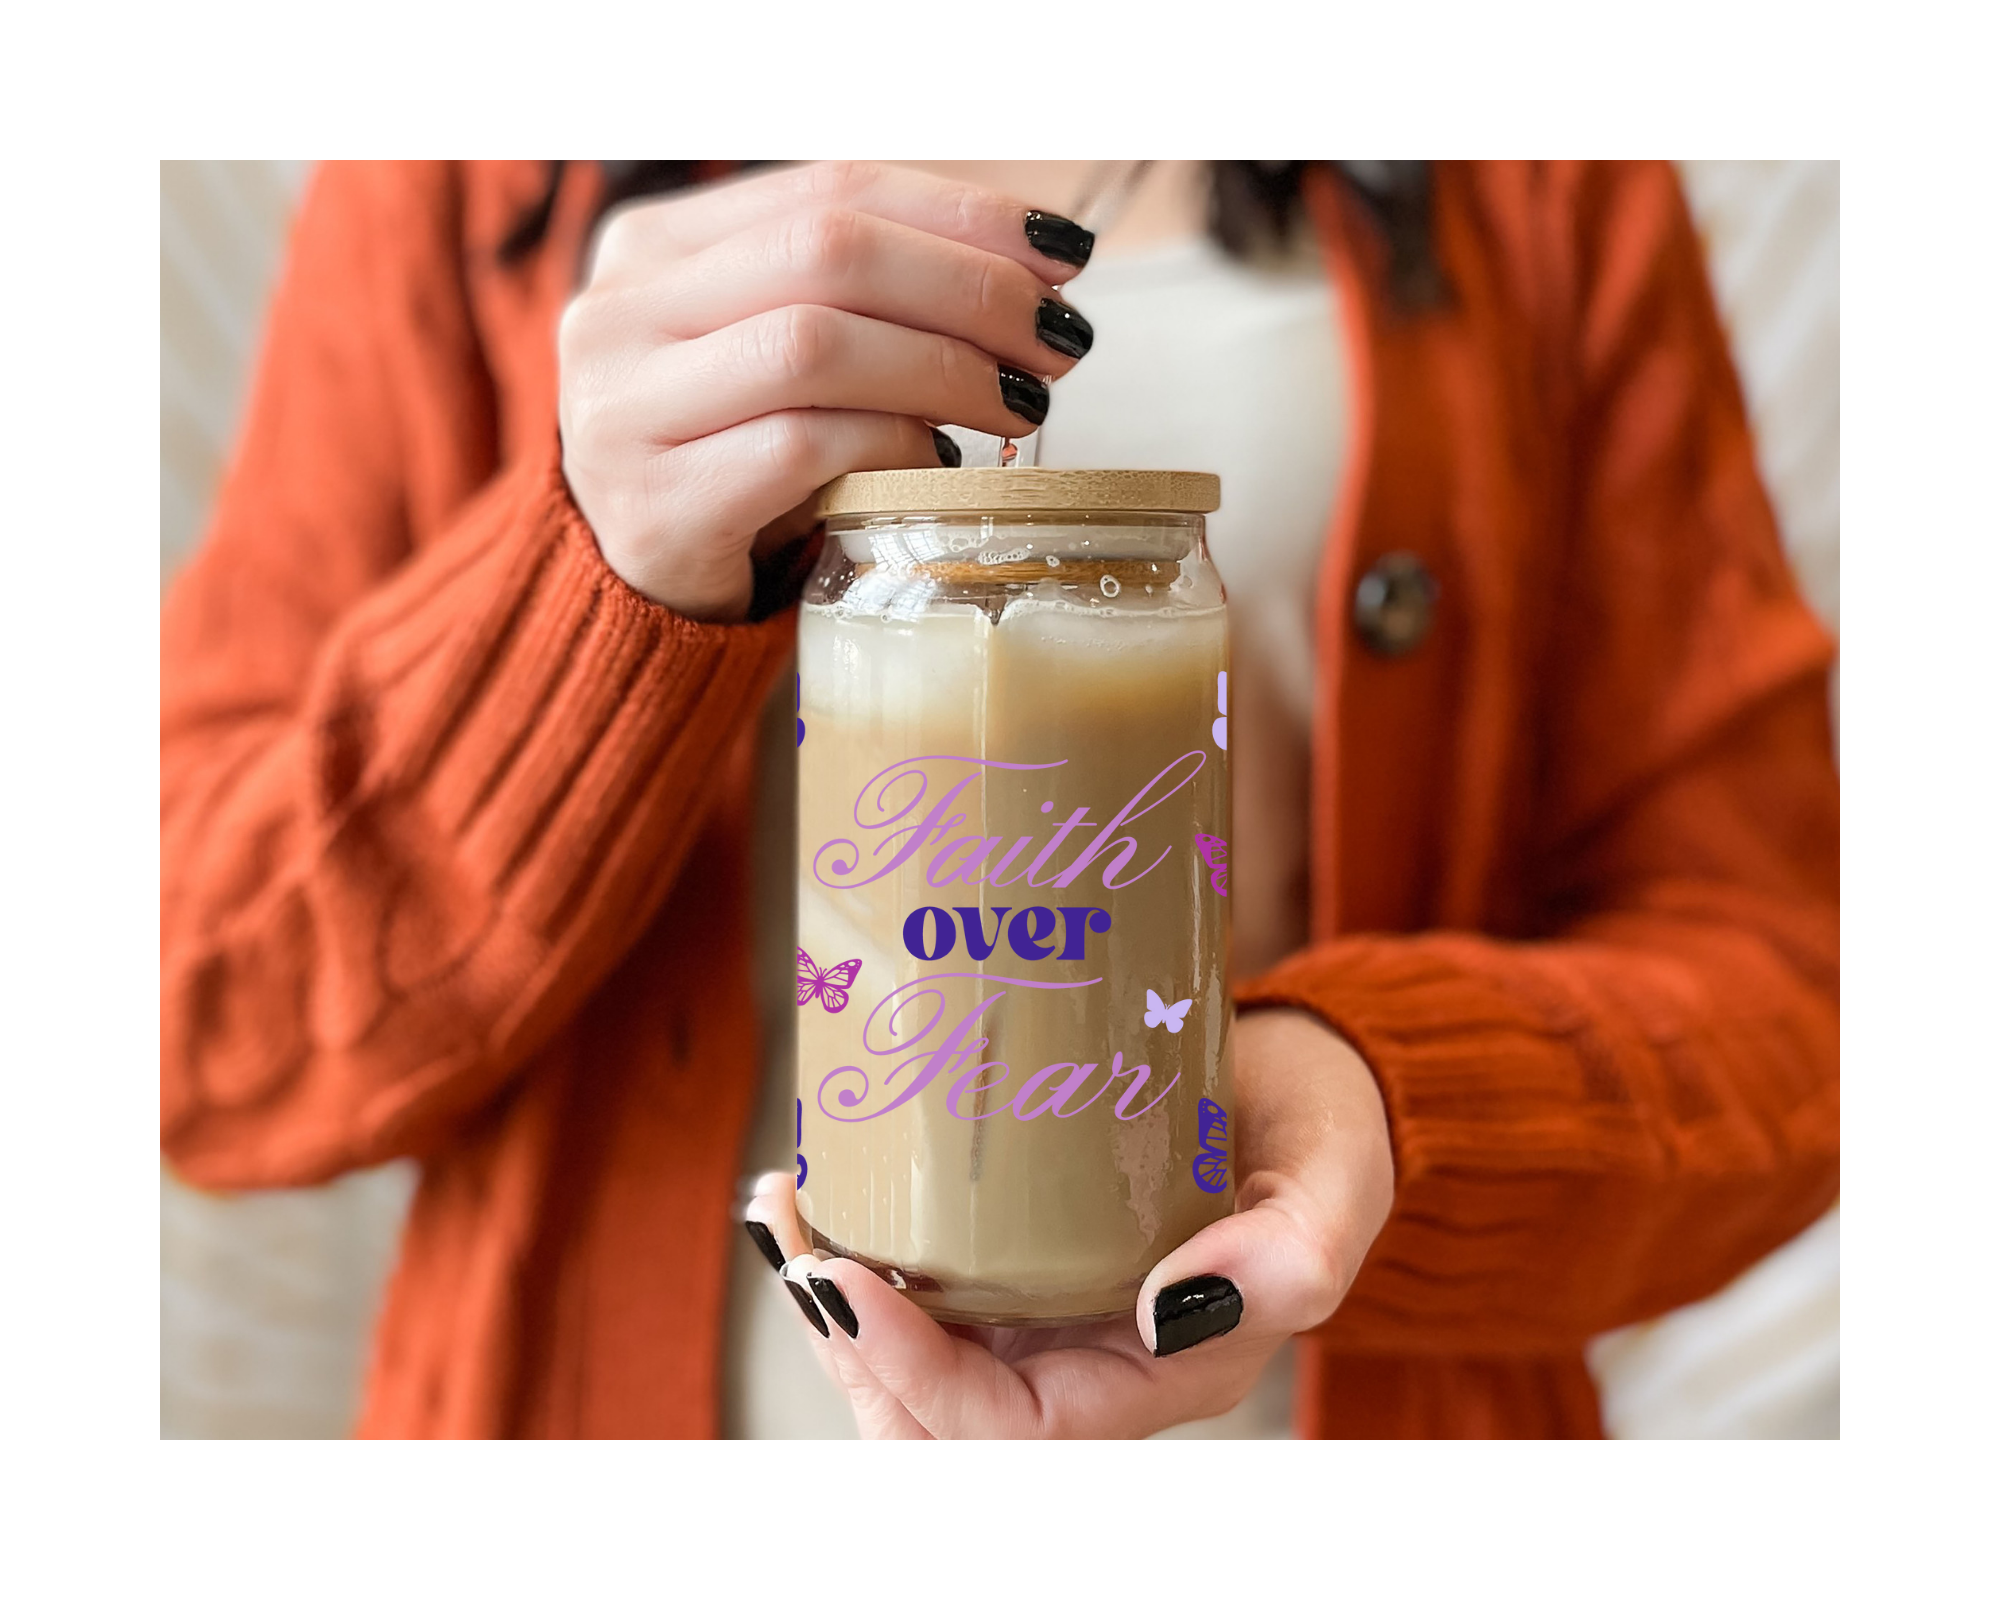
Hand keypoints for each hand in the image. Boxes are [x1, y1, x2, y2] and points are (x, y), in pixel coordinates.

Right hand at [558, 161, 1096, 620]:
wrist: (640, 592)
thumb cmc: (734, 459)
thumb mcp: (779, 353)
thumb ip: (865, 297)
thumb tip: (1032, 272)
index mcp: (653, 245)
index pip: (828, 190)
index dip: (958, 212)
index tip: (1060, 252)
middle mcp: (617, 311)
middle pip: (827, 253)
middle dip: (968, 288)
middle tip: (1056, 339)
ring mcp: (620, 411)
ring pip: (813, 344)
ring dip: (943, 367)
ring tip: (1021, 402)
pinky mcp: (653, 507)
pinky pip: (802, 448)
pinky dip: (891, 447)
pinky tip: (940, 463)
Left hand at [744, 1007, 1393, 1437]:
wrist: (1298, 1089)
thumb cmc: (1321, 1138)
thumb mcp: (1333, 1184)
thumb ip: (1290, 1253)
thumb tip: (1176, 1307)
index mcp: (1161, 1372)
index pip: (1011, 1430)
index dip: (915, 1376)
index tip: (847, 1279)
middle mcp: (1086, 1364)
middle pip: (933, 1423)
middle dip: (848, 1349)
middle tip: (797, 1239)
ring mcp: (1041, 1318)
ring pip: (907, 1369)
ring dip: (833, 1305)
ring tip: (787, 1205)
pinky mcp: (1013, 1264)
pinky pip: (916, 1299)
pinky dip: (854, 1259)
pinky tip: (817, 1191)